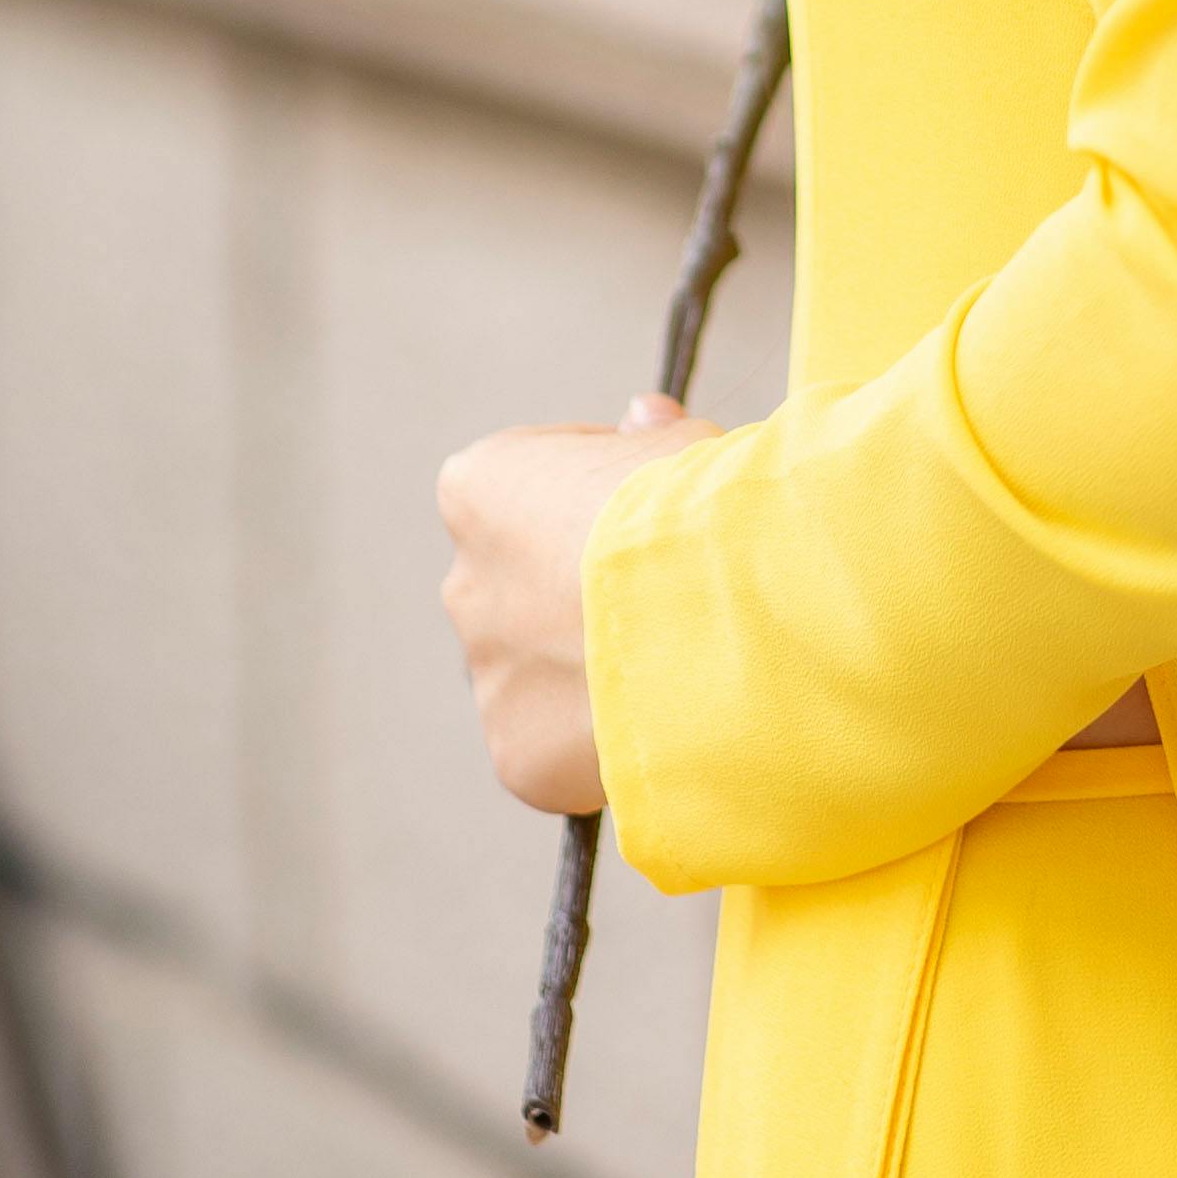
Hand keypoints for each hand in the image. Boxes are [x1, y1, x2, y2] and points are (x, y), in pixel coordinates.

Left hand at [436, 395, 697, 815]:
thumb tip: (643, 421)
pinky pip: (562, 748)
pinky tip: (665, 720)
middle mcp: (465, 583)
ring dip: (590, 672)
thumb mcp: (679, 445)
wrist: (711, 611)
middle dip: (581, 595)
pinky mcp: (517, 755)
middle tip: (666, 599)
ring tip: (677, 668)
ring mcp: (488, 676)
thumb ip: (648, 439)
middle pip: (527, 589)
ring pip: (541, 676)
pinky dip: (604, 744)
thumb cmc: (693, 509)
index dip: (599, 499)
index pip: (527, 489)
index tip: (651, 513)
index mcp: (480, 489)